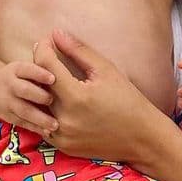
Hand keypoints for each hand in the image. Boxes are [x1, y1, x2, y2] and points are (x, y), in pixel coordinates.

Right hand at [0, 60, 56, 135]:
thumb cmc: (21, 77)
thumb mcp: (26, 67)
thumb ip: (43, 67)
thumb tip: (64, 64)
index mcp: (16, 69)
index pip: (27, 69)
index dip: (39, 73)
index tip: (53, 78)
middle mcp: (9, 84)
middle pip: (23, 90)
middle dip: (39, 96)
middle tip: (53, 100)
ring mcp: (6, 101)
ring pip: (23, 110)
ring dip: (40, 118)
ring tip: (55, 124)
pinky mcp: (8, 116)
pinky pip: (22, 122)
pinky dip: (36, 128)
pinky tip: (48, 132)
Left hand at [32, 30, 164, 163]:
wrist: (142, 138)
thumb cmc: (128, 100)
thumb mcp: (106, 70)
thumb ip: (78, 51)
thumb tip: (56, 33)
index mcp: (76, 97)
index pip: (45, 65)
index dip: (43, 49)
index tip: (47, 40)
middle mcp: (65, 119)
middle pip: (38, 85)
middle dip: (41, 68)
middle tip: (50, 57)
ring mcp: (62, 136)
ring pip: (39, 106)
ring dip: (42, 91)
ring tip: (54, 80)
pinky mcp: (64, 146)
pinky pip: (45, 125)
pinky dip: (48, 111)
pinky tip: (60, 101)